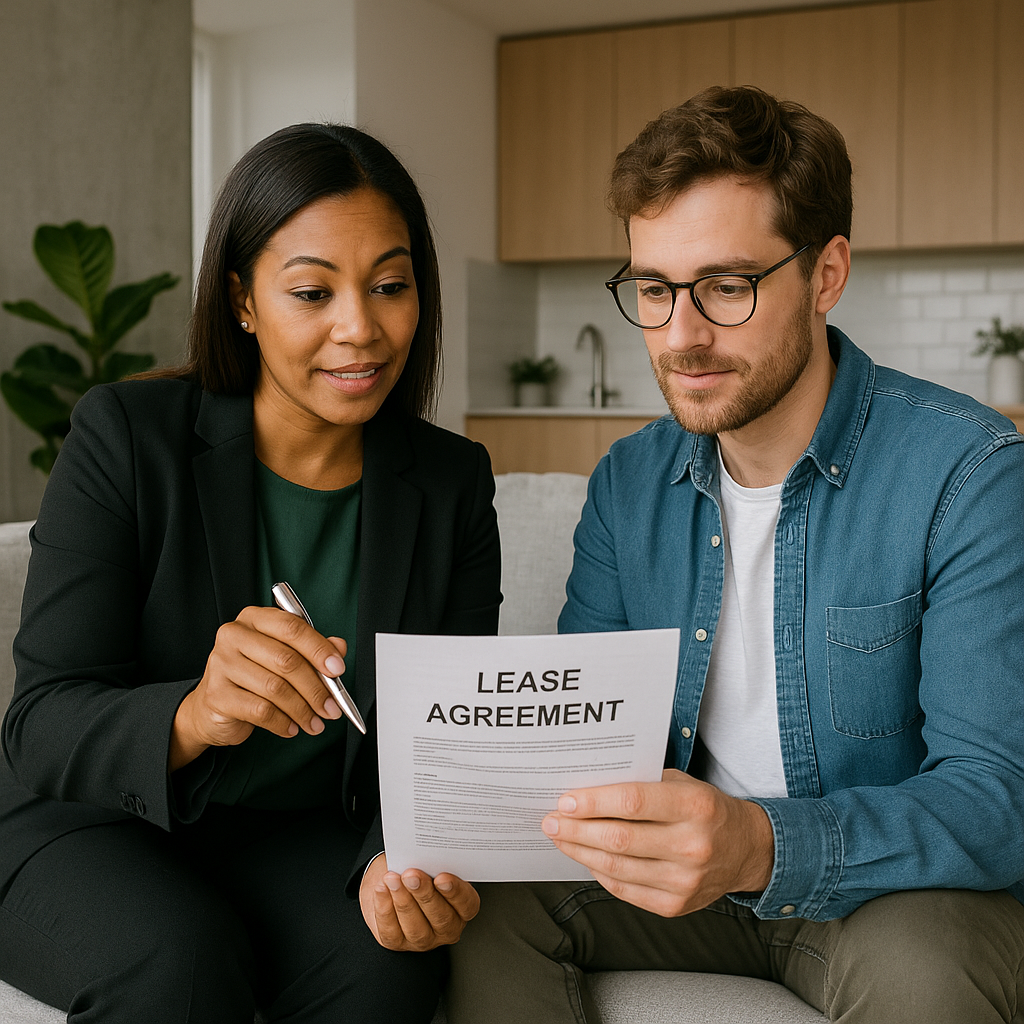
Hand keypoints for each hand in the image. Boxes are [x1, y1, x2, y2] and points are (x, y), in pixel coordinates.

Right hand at [169, 605, 348, 770]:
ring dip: (303, 710)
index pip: (292, 627)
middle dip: (316, 688)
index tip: (338, 669)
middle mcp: (234, 636)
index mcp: (254, 619)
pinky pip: (261, 710)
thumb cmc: (251, 676)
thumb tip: (339, 648)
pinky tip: (292, 727)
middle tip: (332, 707)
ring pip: (276, 688)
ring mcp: (222, 664)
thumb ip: (311, 650)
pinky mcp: (217, 695)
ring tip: (315, 722)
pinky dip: (283, 722)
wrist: (210, 706)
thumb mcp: (282, 656)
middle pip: (286, 660)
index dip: (319, 649)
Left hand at [359, 853, 479, 951]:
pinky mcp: (398, 942)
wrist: (395, 883)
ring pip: (415, 926)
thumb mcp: (432, 864)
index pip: (466, 903)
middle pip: (440, 916)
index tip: (441, 877)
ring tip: (393, 879)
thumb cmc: (420, 872)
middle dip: (424, 894)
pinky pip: (391, 929)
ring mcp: (423, 939)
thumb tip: (428, 853)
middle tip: (412, 874)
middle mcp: (447, 928)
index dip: (455, 892)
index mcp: (463, 908)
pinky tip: (382, 889)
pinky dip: (385, 907)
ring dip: (403, 900)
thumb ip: (435, 863)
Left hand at [541, 768, 773, 916]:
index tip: (566, 800)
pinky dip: (599, 872)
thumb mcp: (683, 784)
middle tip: (550, 820)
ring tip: (560, 837)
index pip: (633, 802)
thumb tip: (588, 787)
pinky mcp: (676, 906)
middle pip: (619, 839)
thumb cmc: (705, 809)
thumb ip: (642, 784)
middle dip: (576, 829)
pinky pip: (625, 890)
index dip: (594, 802)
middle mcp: (692, 845)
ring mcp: (685, 881)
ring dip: (580, 851)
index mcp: (695, 807)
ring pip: (617, 867)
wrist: (746, 850)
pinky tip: (585, 857)